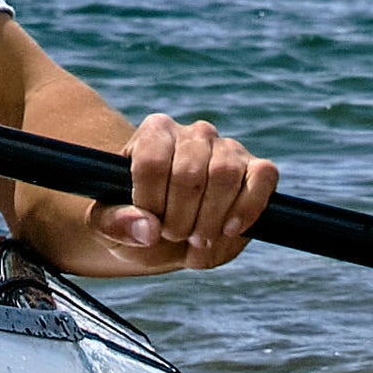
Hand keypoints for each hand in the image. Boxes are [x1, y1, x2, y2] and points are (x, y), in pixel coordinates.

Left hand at [83, 112, 276, 276]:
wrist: (170, 237)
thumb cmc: (137, 224)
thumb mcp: (109, 228)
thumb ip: (114, 225)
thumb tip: (147, 228)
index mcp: (154, 133)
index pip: (152, 162)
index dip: (151, 203)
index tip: (149, 223)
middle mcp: (194, 132)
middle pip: (188, 174)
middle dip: (179, 220)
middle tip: (174, 236)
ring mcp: (229, 148)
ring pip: (225, 174)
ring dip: (210, 220)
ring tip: (198, 239)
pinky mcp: (258, 169)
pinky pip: (263, 176)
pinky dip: (248, 208)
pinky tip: (229, 229)